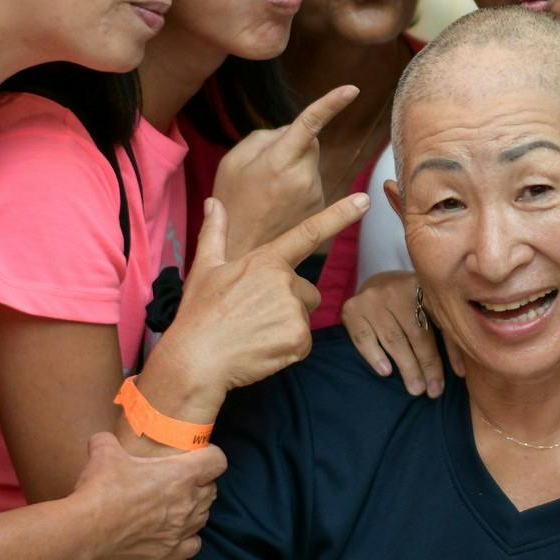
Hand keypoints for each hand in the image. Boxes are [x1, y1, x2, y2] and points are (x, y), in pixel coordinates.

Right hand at [69, 430, 227, 559]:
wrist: (87, 530)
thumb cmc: (101, 488)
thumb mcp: (104, 452)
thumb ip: (108, 442)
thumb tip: (102, 440)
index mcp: (181, 475)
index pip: (217, 461)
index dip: (208, 455)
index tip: (195, 455)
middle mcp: (188, 503)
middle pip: (212, 488)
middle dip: (200, 482)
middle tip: (178, 479)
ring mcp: (181, 530)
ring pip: (204, 516)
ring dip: (195, 508)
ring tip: (175, 504)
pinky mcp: (169, 552)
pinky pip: (194, 544)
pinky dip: (188, 537)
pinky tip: (175, 532)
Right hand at [143, 192, 368, 411]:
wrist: (196, 359)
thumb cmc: (199, 314)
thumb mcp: (205, 268)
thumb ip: (215, 232)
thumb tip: (213, 202)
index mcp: (266, 260)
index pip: (309, 233)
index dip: (339, 215)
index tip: (363, 200)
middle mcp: (285, 281)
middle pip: (307, 291)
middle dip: (290, 303)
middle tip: (255, 316)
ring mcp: (293, 310)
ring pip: (304, 317)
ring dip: (287, 326)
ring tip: (254, 332)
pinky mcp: (298, 338)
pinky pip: (303, 342)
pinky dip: (287, 348)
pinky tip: (261, 348)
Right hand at [212, 85, 355, 257]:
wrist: (241, 249)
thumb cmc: (232, 201)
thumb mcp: (233, 161)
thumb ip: (264, 137)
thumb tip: (293, 131)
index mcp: (279, 161)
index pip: (310, 124)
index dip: (331, 103)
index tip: (352, 89)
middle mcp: (303, 177)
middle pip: (310, 142)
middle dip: (293, 145)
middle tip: (265, 168)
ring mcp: (315, 194)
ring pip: (310, 163)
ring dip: (294, 168)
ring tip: (268, 191)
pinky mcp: (320, 207)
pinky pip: (312, 182)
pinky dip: (299, 186)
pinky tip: (279, 204)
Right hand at [342, 270, 454, 398]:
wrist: (376, 284)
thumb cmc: (410, 304)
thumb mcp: (429, 307)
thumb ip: (444, 328)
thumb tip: (461, 370)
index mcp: (423, 286)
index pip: (440, 321)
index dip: (452, 350)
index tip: (459, 375)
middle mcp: (397, 289)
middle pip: (417, 333)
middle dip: (428, 365)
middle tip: (434, 391)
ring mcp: (373, 299)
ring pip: (394, 339)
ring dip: (407, 367)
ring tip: (416, 389)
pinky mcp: (352, 309)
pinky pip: (364, 339)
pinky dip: (376, 357)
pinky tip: (386, 372)